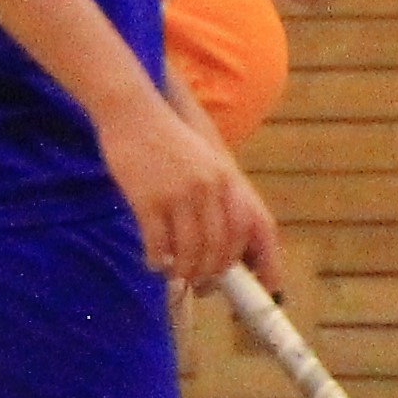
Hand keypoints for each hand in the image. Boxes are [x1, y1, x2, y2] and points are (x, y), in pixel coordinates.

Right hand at [98, 90, 276, 290]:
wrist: (132, 111)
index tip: (265, 286)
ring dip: (185, 271)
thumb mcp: (206, 162)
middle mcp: (209, 188)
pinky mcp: (148, 199)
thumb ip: (219, 196)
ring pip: (191, 251)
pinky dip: (157, 260)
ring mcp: (179, 194)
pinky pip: (158, 244)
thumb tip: (225, 244)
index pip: (254, 228)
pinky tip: (154, 262)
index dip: (265, 260)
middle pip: (222, 247)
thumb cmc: (168, 142)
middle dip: (213, 273)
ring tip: (176, 274)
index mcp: (228, 179)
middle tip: (202, 283)